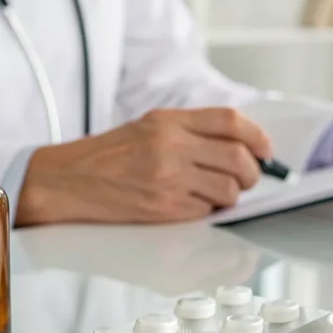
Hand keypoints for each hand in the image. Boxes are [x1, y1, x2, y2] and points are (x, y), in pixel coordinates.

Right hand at [16, 108, 271, 224]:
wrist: (67, 181)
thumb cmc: (107, 156)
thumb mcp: (148, 126)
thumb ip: (191, 130)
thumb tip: (241, 144)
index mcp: (168, 121)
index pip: (230, 121)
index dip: (257, 137)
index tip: (265, 150)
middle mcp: (170, 146)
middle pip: (238, 158)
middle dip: (252, 173)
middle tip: (247, 179)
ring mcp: (168, 179)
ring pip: (228, 190)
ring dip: (230, 196)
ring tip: (215, 195)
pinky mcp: (164, 209)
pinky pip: (206, 212)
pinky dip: (208, 211)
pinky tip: (193, 205)